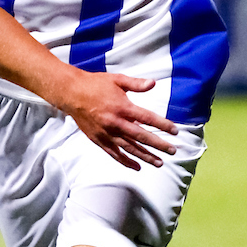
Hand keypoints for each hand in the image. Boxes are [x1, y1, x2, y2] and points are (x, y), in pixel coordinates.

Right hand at [59, 70, 177, 169]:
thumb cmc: (95, 84)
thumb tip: (153, 84)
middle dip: (159, 145)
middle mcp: (116, 123)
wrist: (71, 93)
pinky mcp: (99, 140)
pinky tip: (137, 166)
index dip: (163, 125)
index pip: (148, 118)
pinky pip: (114, 153)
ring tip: (159, 163)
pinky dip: (126, 161)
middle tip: (172, 151)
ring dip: (145, 156)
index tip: (175, 131)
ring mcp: (107, 133)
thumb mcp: (117, 79)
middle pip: (142, 137)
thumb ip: (136, 84)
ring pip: (130, 148)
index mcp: (123, 107)